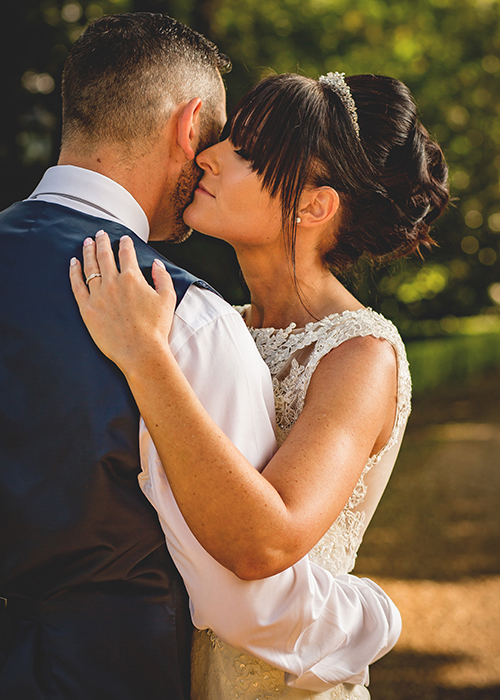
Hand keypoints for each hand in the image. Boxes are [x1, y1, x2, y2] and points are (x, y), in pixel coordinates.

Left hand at [69, 230, 176, 374]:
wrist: (141, 351)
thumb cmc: (157, 327)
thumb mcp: (167, 299)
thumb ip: (162, 277)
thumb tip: (156, 264)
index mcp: (132, 278)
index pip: (126, 254)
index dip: (125, 244)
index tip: (123, 239)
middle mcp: (113, 282)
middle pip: (104, 255)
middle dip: (102, 241)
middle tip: (100, 233)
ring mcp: (98, 295)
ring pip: (90, 267)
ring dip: (88, 251)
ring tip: (87, 242)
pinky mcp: (87, 308)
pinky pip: (77, 285)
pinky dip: (74, 271)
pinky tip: (73, 262)